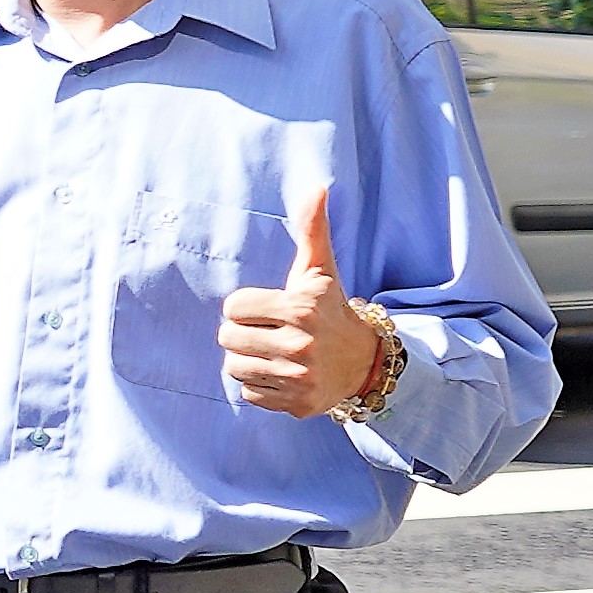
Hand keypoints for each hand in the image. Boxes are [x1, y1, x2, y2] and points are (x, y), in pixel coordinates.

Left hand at [219, 187, 384, 415]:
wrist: (365, 362)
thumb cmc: (331, 310)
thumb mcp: (320, 271)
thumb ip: (311, 230)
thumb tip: (318, 188)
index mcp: (300, 308)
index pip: (233, 307)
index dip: (246, 307)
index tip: (271, 309)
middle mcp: (300, 344)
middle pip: (227, 338)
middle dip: (245, 333)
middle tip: (271, 332)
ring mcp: (298, 377)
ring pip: (234, 367)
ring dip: (250, 360)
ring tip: (276, 353)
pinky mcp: (296, 404)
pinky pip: (248, 394)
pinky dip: (260, 386)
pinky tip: (283, 375)